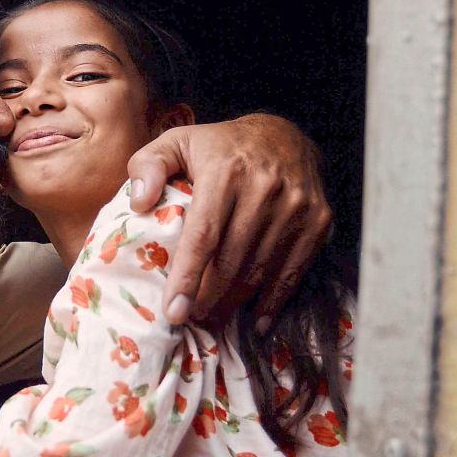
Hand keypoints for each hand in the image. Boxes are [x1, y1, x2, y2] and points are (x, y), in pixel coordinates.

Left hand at [126, 114, 331, 324]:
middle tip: (190, 319)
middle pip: (232, 260)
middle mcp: (264, 188)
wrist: (283, 135)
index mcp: (225, 171)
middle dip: (208, 298)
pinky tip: (255, 320)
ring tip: (212, 318)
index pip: (204, 235)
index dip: (188, 277)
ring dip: (235, 302)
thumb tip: (139, 203)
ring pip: (260, 270)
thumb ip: (148, 166)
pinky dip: (273, 301)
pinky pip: (293, 271)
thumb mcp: (176, 142)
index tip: (174, 310)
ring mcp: (295, 206)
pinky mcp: (318, 220)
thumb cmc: (219, 146)